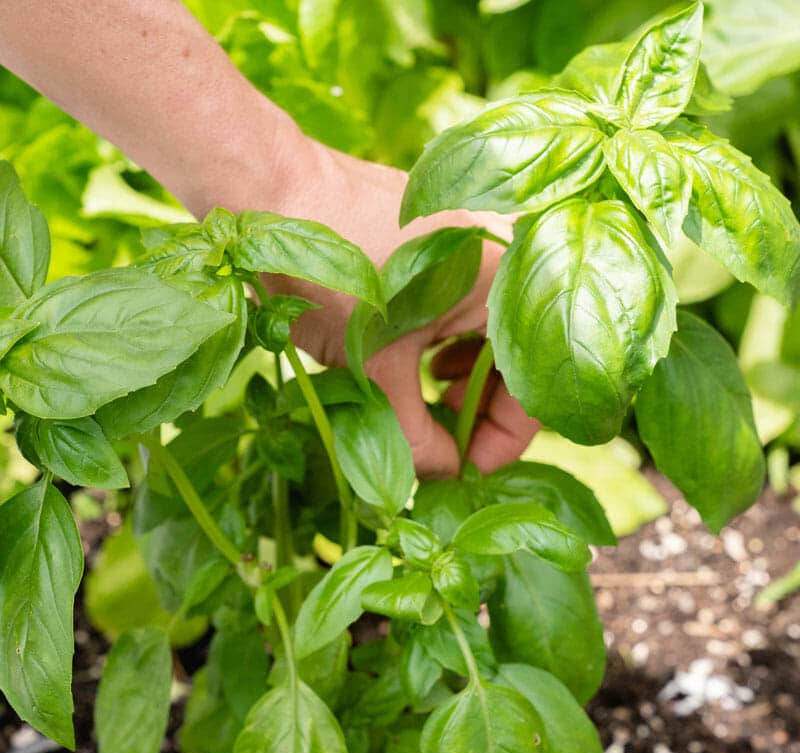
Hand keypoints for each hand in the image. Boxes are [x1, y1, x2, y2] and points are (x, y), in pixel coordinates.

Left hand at [260, 141, 539, 478]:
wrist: (270, 190)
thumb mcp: (376, 372)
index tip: (463, 469)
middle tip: (440, 443)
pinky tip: (415, 360)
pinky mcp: (446, 238)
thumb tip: (443, 474)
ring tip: (424, 403)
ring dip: (462, 380)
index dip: (500, 442)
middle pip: (516, 359)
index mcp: (509, 284)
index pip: (533, 388)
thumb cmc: (329, 276)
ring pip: (490, 333)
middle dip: (479, 411)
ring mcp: (477, 241)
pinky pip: (467, 303)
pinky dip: (447, 342)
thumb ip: (416, 436)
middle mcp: (508, 256)